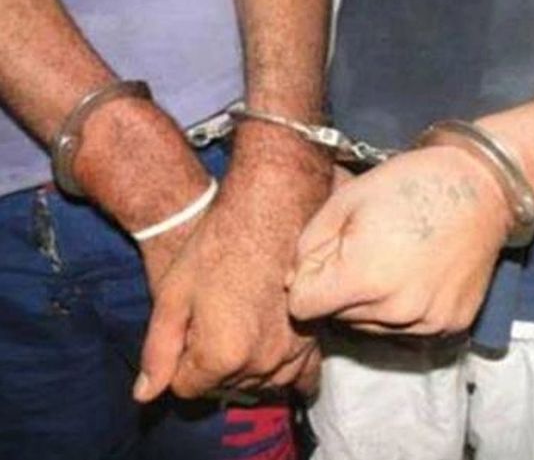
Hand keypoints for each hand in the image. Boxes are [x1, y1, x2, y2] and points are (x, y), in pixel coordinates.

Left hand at [133, 156, 329, 401]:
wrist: (270, 211)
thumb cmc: (217, 246)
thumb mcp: (173, 295)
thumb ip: (159, 351)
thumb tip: (144, 396)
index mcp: (222, 354)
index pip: (187, 388)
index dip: (179, 362)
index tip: (184, 332)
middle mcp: (261, 362)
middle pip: (224, 387)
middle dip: (210, 364)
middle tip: (210, 323)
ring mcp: (293, 352)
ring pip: (259, 385)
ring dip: (244, 369)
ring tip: (238, 329)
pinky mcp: (314, 340)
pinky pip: (302, 378)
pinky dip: (284, 374)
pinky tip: (273, 357)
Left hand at [288, 146, 512, 335]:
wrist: (482, 187)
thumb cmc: (410, 185)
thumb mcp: (345, 201)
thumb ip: (308, 246)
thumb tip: (293, 283)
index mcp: (362, 277)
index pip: (303, 308)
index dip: (305, 282)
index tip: (323, 261)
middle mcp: (395, 310)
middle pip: (336, 318)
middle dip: (338, 290)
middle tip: (365, 251)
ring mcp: (426, 322)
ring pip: (369, 326)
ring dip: (369, 302)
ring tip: (392, 261)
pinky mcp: (450, 325)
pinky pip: (406, 328)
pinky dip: (402, 308)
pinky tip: (416, 274)